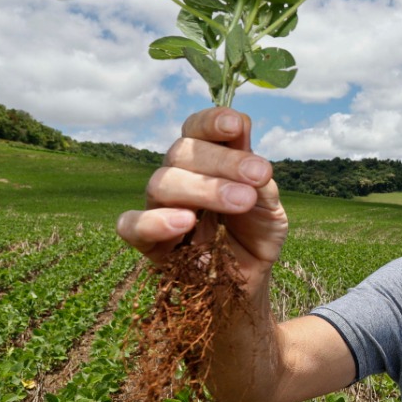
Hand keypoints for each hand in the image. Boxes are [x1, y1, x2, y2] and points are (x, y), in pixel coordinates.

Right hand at [116, 108, 287, 295]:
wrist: (250, 280)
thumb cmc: (256, 235)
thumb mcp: (270, 207)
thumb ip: (260, 182)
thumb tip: (249, 154)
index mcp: (207, 161)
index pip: (197, 129)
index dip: (211, 121)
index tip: (236, 125)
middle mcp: (178, 177)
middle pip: (180, 152)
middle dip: (222, 161)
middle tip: (259, 175)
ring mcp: (159, 208)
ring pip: (161, 183)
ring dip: (204, 189)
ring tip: (241, 201)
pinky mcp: (148, 242)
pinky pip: (131, 225)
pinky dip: (154, 221)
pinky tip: (185, 222)